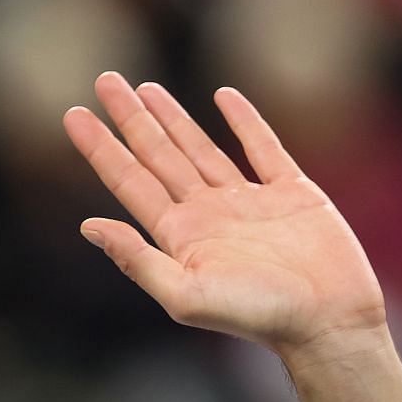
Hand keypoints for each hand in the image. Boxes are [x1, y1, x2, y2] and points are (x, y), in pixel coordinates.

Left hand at [62, 73, 386, 358]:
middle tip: (105, 79)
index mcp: (179, 235)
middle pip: (158, 154)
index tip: (73, 113)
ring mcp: (248, 201)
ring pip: (200, 147)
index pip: (129, 180)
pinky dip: (244, 121)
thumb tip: (87, 226)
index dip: (100, 147)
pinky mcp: (292, 194)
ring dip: (172, 117)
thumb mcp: (185, 295)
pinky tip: (224, 96)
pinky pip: (263, 148)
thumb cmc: (258, 316)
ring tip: (144, 87)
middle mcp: (207, 213)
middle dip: (131, 118)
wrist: (329, 322)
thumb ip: (136, 260)